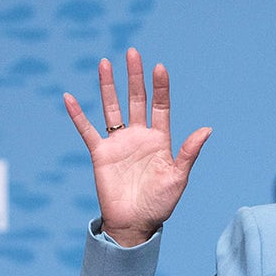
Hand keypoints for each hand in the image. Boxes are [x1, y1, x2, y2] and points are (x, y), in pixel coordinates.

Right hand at [63, 48, 211, 246]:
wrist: (135, 223)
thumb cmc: (160, 203)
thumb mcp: (178, 177)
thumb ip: (188, 152)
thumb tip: (206, 129)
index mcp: (160, 140)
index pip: (160, 107)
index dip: (160, 88)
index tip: (159, 67)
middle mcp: (139, 137)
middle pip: (136, 100)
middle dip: (135, 77)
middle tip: (133, 52)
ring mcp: (119, 143)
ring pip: (112, 108)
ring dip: (108, 86)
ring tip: (105, 62)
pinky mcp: (100, 154)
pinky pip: (87, 130)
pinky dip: (77, 115)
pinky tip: (69, 97)